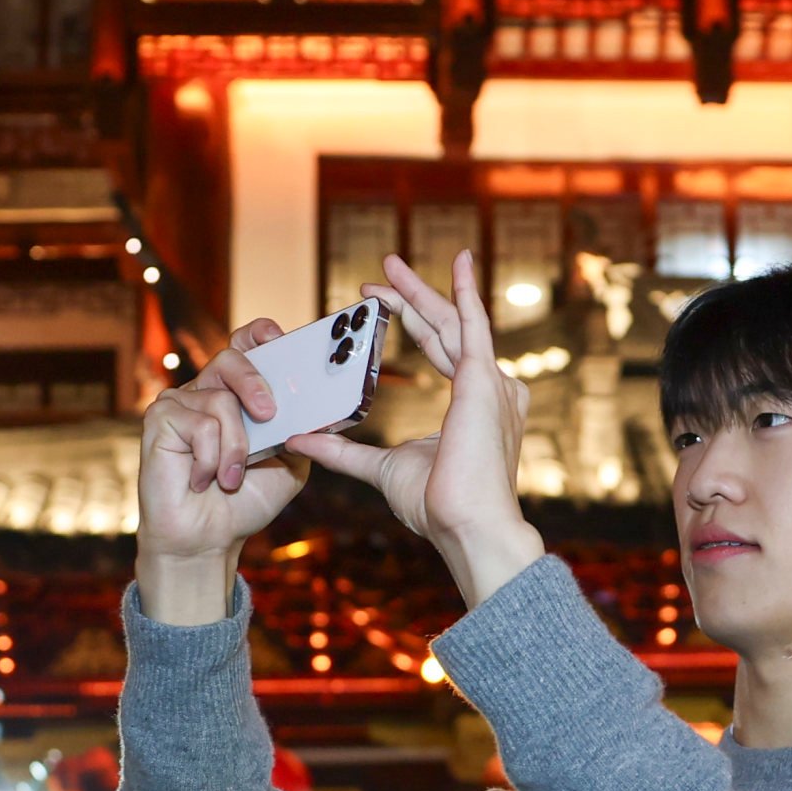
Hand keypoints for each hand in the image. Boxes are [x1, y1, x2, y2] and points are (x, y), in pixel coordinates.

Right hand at [136, 319, 309, 620]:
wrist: (208, 538)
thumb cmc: (244, 500)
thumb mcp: (290, 464)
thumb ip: (304, 433)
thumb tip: (320, 412)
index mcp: (237, 395)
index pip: (246, 345)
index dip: (260, 334)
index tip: (277, 337)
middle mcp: (207, 391)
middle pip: (231, 357)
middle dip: (255, 382)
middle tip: (269, 414)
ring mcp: (181, 403)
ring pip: (220, 400)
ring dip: (235, 447)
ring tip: (230, 478)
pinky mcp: (160, 419)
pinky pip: (199, 423)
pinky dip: (211, 458)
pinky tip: (201, 480)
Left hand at [289, 252, 543, 607]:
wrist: (467, 526)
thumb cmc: (437, 506)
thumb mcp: (380, 468)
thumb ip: (343, 451)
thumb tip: (300, 439)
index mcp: (471, 403)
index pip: (439, 349)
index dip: (409, 321)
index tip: (376, 302)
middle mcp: (489, 387)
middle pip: (444, 328)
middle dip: (411, 297)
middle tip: (380, 270)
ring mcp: (492, 382)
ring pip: (451, 321)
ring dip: (421, 291)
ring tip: (391, 264)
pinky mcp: (485, 381)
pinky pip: (474, 325)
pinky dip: (466, 292)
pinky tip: (460, 263)